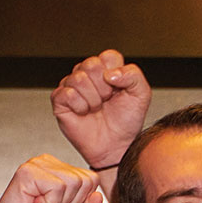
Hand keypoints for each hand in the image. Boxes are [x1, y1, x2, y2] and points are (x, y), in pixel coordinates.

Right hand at [50, 50, 151, 168]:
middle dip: (104, 87)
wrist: (116, 146)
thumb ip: (134, 76)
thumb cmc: (126, 122)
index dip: (116, 73)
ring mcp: (72, 86)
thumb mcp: (141, 96)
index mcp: (107, 70)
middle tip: (107, 100)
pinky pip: (67, 93)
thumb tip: (111, 73)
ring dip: (93, 98)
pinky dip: (80, 106)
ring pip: (78, 78)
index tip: (120, 89)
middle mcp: (88, 75)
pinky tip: (85, 112)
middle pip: (91, 64)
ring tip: (97, 108)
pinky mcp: (60, 100)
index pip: (109, 56)